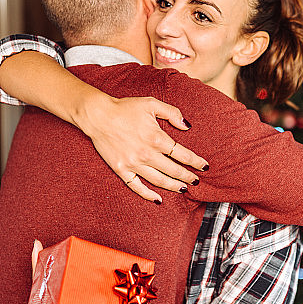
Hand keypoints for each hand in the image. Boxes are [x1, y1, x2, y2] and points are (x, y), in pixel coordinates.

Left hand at [31, 240, 100, 303]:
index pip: (39, 283)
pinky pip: (79, 284)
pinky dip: (82, 274)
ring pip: (64, 280)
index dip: (37, 265)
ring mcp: (69, 303)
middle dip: (48, 260)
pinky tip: (90, 267)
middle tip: (50, 243)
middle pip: (50, 277)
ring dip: (66, 265)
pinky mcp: (82, 303)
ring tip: (69, 250)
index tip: (37, 246)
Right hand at [78, 94, 208, 202]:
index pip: (183, 154)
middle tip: (197, 180)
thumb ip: (172, 113)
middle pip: (173, 170)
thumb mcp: (151, 103)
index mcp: (157, 138)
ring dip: (173, 186)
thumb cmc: (125, 108)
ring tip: (183, 189)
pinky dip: (148, 194)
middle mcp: (147, 154)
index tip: (204, 166)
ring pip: (158, 180)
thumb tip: (187, 126)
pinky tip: (158, 199)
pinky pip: (136, 186)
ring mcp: (133, 164)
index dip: (196, 162)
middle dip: (188, 176)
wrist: (98, 115)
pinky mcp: (121, 169)